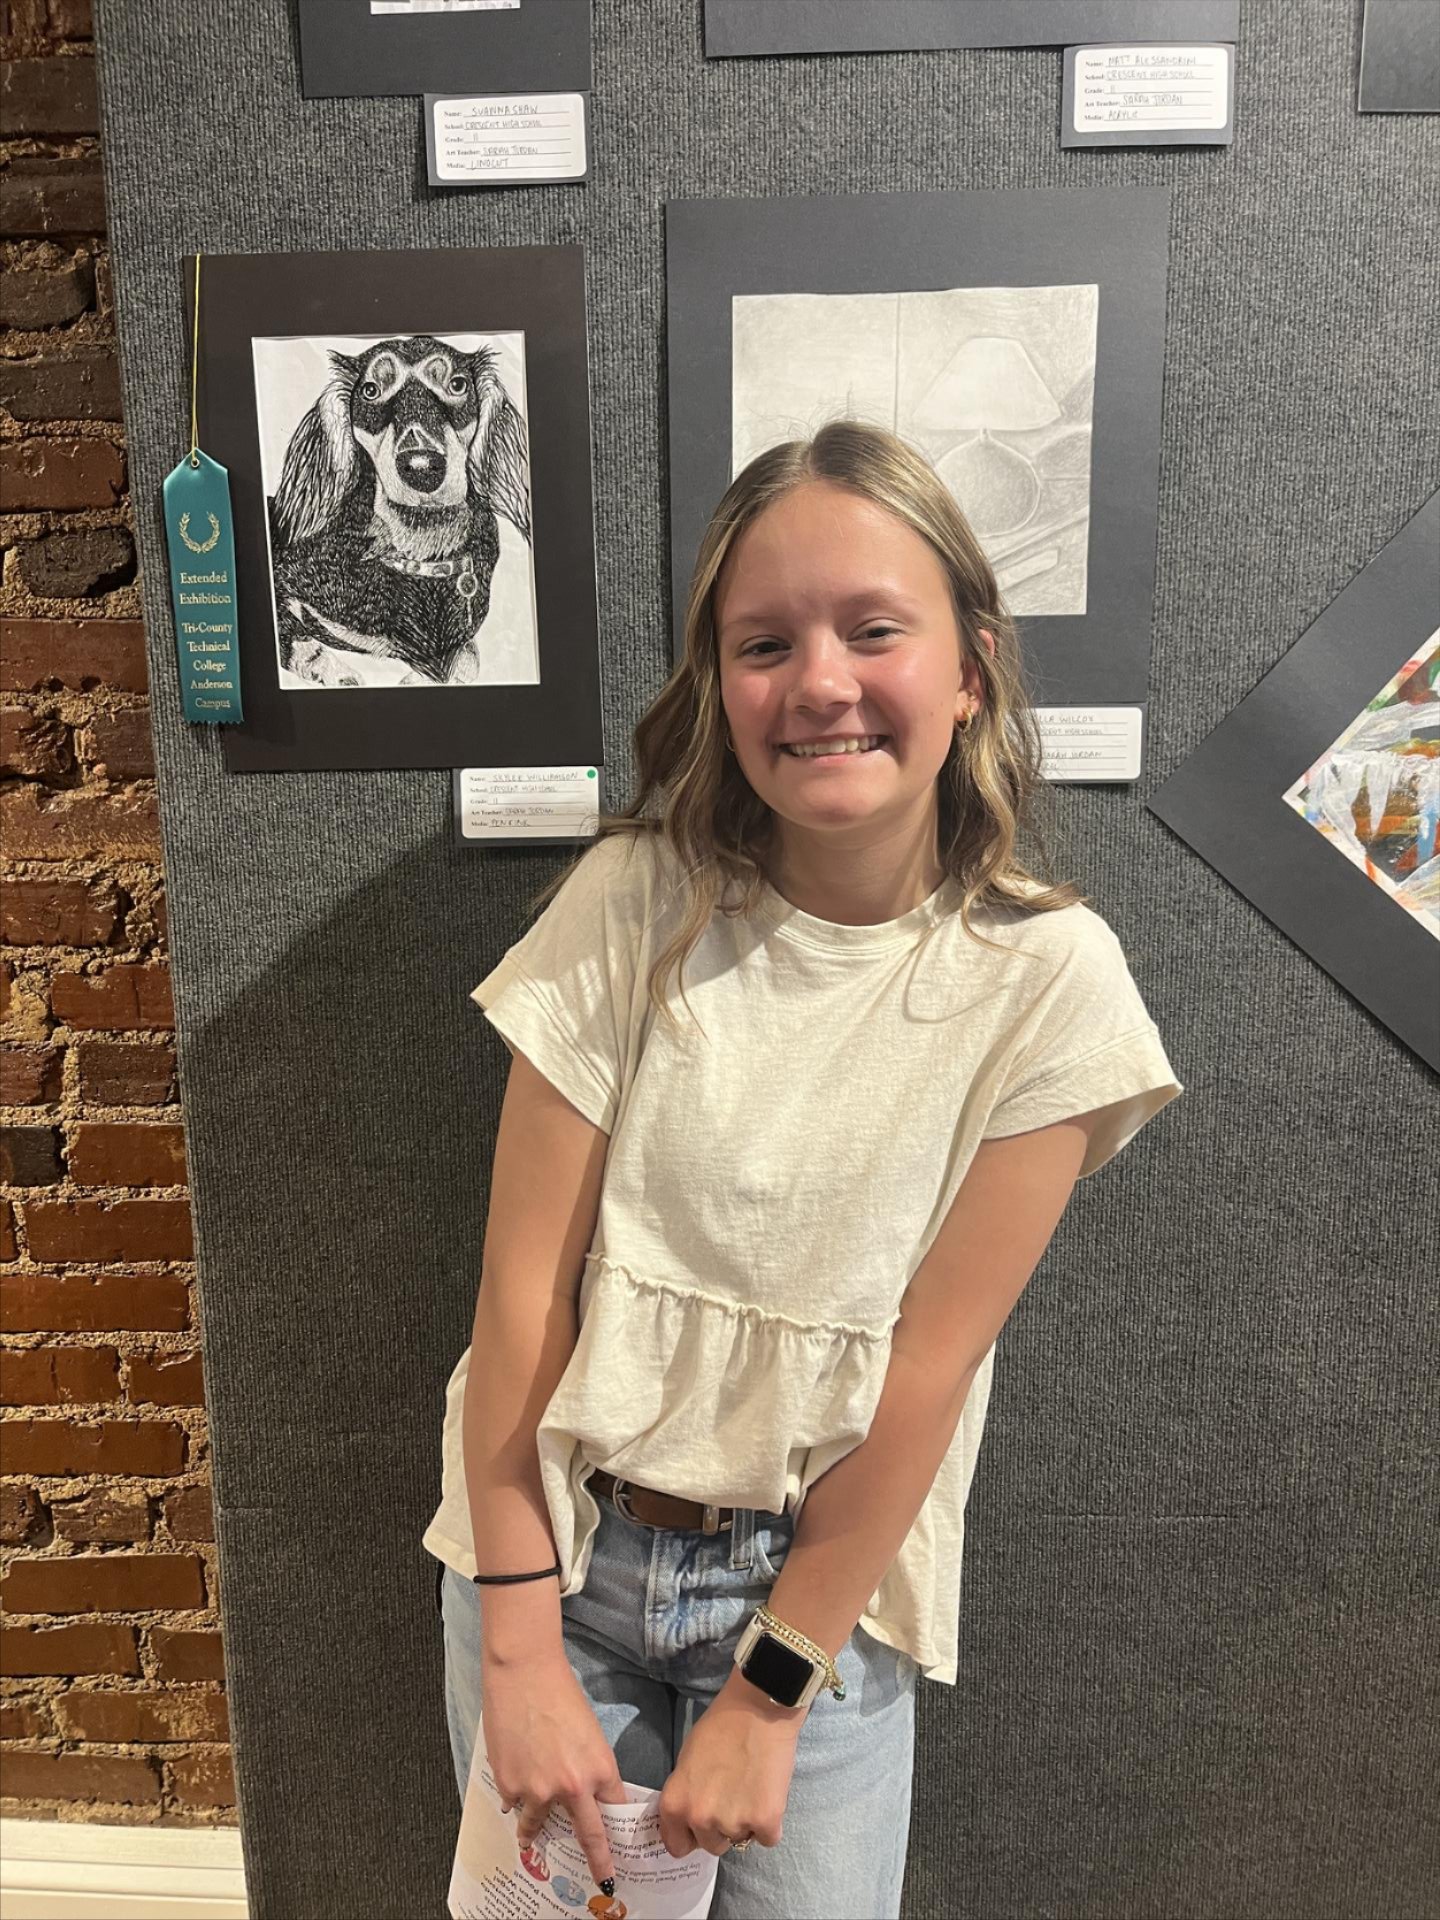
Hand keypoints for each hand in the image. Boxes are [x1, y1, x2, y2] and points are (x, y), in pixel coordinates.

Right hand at [482, 1646, 628, 1890]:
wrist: (524, 1674)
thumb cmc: (560, 1696)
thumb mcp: (589, 1735)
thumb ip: (589, 1769)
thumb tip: (584, 1796)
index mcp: (599, 1770)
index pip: (614, 1812)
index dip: (617, 1833)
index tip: (619, 1855)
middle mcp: (571, 1788)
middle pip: (589, 1836)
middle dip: (598, 1862)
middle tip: (603, 1880)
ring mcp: (537, 1791)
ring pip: (538, 1825)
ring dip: (534, 1832)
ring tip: (528, 1838)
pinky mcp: (509, 1785)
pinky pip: (514, 1803)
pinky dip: (514, 1796)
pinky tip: (513, 1777)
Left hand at [658, 1670, 804, 1857]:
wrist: (758, 1708)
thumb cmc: (720, 1727)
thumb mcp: (686, 1761)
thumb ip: (686, 1794)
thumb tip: (691, 1819)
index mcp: (675, 1804)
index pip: (677, 1846)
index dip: (690, 1835)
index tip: (701, 1823)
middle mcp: (700, 1819)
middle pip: (712, 1845)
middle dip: (721, 1828)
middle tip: (732, 1796)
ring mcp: (733, 1822)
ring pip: (740, 1840)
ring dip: (747, 1823)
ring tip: (751, 1788)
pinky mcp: (766, 1821)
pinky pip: (768, 1838)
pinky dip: (770, 1822)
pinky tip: (768, 1792)